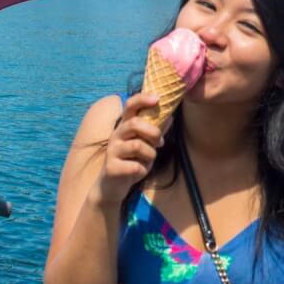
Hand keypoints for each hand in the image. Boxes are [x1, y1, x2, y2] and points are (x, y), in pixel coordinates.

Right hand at [91, 93, 167, 207]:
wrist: (112, 186)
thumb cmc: (131, 161)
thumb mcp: (145, 144)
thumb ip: (155, 131)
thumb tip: (171, 116)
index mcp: (124, 126)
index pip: (130, 105)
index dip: (142, 99)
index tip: (157, 98)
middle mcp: (116, 135)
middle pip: (134, 124)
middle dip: (152, 132)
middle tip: (160, 142)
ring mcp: (112, 151)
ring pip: (137, 146)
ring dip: (150, 154)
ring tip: (148, 159)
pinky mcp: (112, 168)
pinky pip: (135, 166)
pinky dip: (143, 169)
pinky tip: (139, 171)